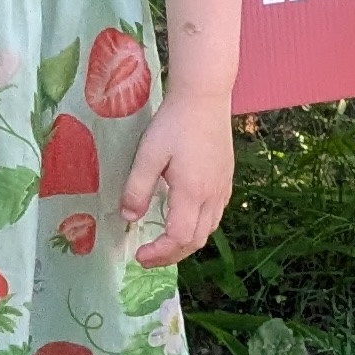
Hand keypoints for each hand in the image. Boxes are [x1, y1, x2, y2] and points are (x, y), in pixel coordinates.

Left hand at [120, 89, 233, 267]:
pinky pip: (215, 214)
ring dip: (186, 242)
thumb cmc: (174, 124)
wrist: (204, 98)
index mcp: (193, 192)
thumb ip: (137, 188)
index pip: (179, 238)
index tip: (139, 256)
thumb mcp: (148, 154)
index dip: (160, 253)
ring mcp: (223, 188)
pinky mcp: (226, 179)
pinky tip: (183, 219)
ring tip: (163, 243)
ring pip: (209, 229)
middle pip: (196, 240)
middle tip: (147, 256)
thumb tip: (129, 218)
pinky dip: (198, 227)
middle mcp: (213, 196)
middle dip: (171, 254)